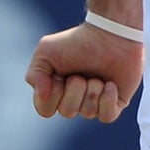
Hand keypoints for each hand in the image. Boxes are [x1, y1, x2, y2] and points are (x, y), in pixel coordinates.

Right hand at [26, 22, 144, 122]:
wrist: (111, 33)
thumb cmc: (78, 41)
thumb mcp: (46, 51)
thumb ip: (35, 74)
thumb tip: (42, 95)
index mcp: (56, 90)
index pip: (46, 110)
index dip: (52, 95)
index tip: (59, 75)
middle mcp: (74, 99)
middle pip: (67, 112)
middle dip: (75, 89)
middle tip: (80, 73)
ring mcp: (95, 102)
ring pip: (87, 112)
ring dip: (92, 90)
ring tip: (98, 75)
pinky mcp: (115, 103)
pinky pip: (107, 116)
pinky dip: (108, 99)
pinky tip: (110, 84)